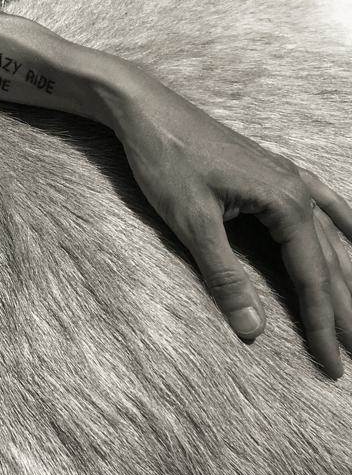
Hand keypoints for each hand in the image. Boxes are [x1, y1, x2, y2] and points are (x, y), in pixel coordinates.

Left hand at [115, 77, 351, 378]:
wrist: (145, 108)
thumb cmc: (165, 158)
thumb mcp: (190, 220)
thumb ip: (224, 275)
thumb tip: (252, 329)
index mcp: (284, 203)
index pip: (311, 279)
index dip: (323, 326)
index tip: (333, 366)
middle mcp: (297, 188)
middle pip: (332, 261)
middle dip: (346, 311)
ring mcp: (288, 175)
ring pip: (334, 235)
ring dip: (350, 275)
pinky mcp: (271, 169)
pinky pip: (323, 203)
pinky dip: (343, 227)